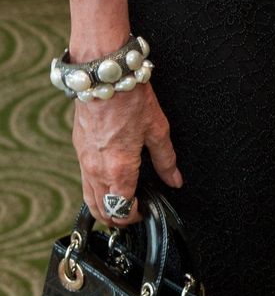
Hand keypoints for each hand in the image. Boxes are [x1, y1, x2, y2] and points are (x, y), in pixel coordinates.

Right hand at [72, 84, 181, 225]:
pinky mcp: (79, 150)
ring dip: (104, 208)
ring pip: (89, 199)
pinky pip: (84, 181)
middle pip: (102, 212)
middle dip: (118, 218)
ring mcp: (85, 162)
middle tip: (134, 211)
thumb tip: (175, 180)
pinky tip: (108, 181)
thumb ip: (166, 160)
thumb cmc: (131, 99)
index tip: (145, 210)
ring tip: (120, 204)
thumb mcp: (157, 129)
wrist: (105, 76)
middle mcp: (97, 171)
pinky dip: (95, 190)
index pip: (122, 210)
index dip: (135, 216)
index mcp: (119, 170)